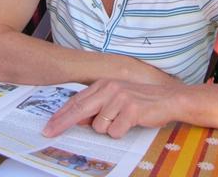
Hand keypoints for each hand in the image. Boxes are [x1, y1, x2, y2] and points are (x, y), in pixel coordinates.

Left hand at [42, 79, 184, 138]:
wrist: (168, 99)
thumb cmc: (141, 101)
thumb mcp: (115, 99)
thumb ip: (97, 106)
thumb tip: (77, 119)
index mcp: (104, 84)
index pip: (77, 100)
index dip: (61, 114)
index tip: (49, 125)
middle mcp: (110, 88)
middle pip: (79, 109)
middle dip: (62, 123)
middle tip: (48, 133)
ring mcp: (120, 98)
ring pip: (99, 125)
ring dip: (109, 129)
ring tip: (123, 121)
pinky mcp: (131, 109)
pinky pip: (115, 131)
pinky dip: (121, 132)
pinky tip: (131, 123)